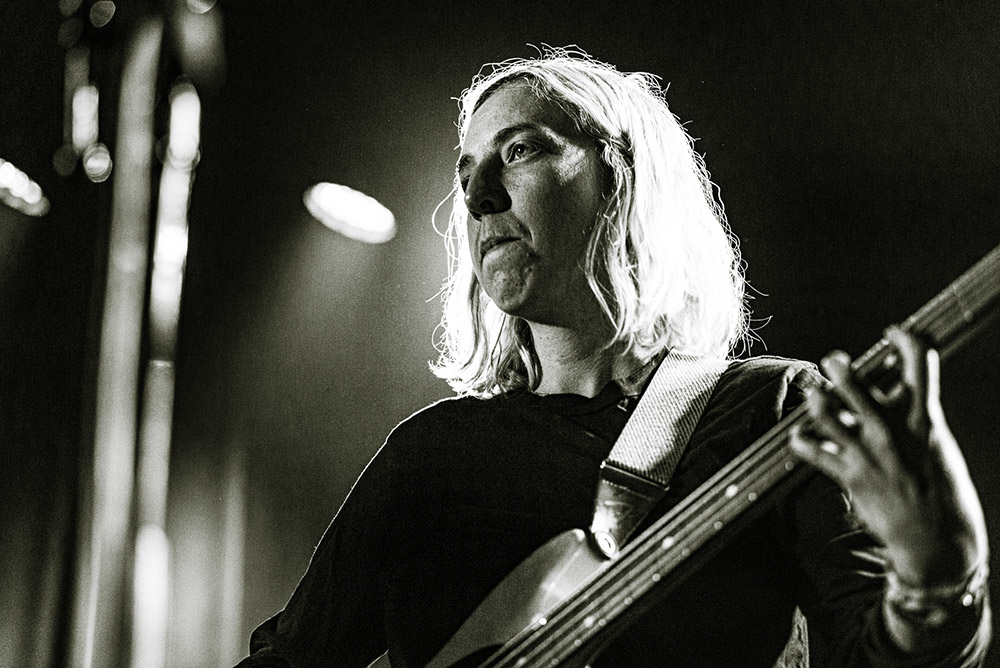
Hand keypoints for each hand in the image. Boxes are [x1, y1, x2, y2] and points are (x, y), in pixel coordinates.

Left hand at [789, 327, 987, 586]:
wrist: (939, 542)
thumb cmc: (942, 491)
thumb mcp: (937, 445)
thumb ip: (913, 416)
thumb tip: (893, 390)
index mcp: (926, 419)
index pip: (921, 362)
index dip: (907, 339)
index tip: (895, 333)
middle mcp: (894, 431)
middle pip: (856, 385)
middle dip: (840, 368)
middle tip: (833, 360)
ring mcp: (869, 453)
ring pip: (826, 413)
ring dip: (816, 401)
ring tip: (814, 396)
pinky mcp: (851, 476)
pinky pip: (813, 452)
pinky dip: (801, 442)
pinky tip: (799, 438)